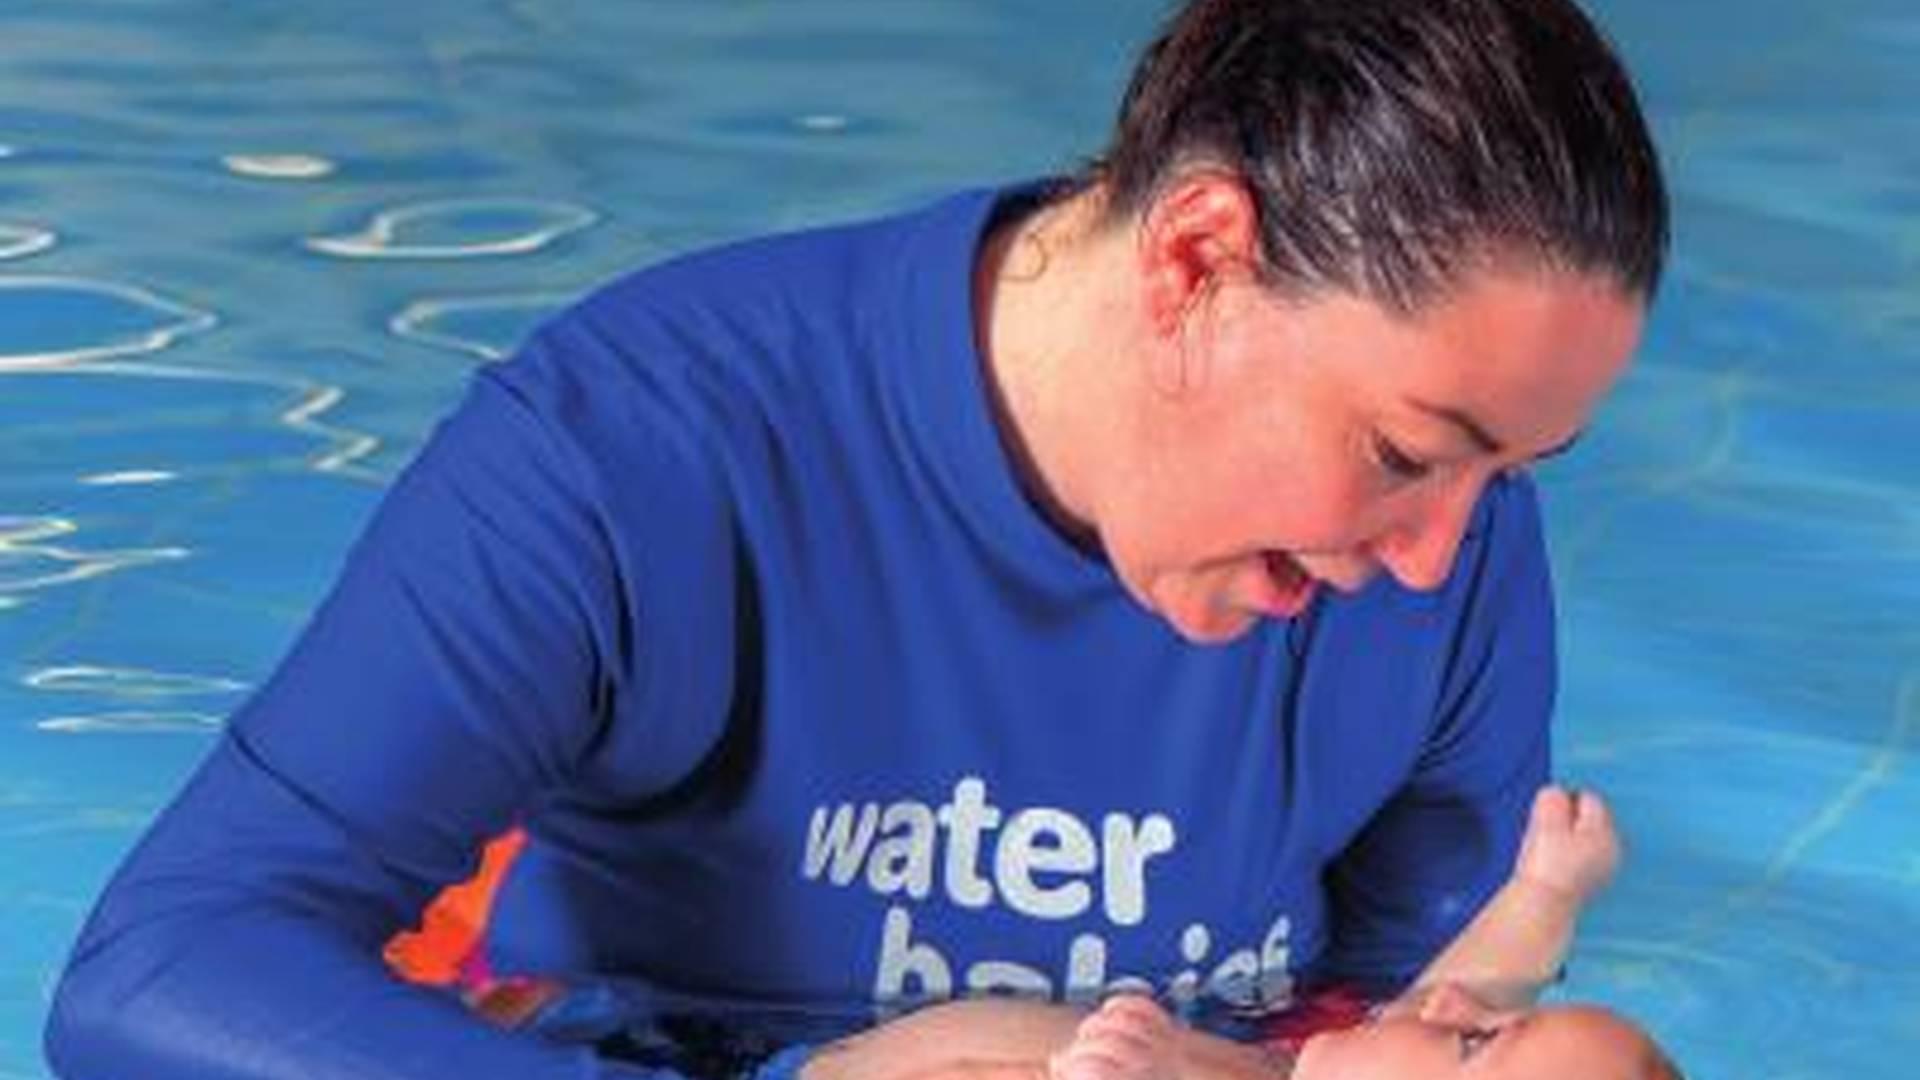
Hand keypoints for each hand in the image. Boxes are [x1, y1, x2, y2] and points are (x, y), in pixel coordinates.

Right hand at [1512, 785, 1618, 903]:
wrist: (1542, 905)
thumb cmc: (1545, 863)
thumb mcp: (1545, 817)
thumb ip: (1553, 796)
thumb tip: (1556, 796)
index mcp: (1605, 831)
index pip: (1587, 798)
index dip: (1562, 802)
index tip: (1545, 818)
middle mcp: (1612, 848)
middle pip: (1589, 818)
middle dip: (1567, 820)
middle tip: (1545, 835)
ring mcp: (1604, 868)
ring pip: (1584, 838)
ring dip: (1566, 838)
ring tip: (1546, 852)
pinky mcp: (1592, 882)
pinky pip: (1580, 857)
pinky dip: (1567, 856)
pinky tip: (1551, 865)